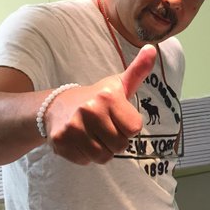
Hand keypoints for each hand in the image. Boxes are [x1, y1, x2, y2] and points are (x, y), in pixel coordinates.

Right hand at [45, 44, 156, 164]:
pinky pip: (86, 161)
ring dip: (103, 150)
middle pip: (120, 145)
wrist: (56, 106)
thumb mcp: (119, 84)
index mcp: (108, 97)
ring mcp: (73, 127)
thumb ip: (138, 70)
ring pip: (103, 156)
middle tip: (105, 128)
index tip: (119, 118)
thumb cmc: (96, 98)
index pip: (134, 128)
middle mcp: (90, 110)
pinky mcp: (61, 142)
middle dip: (116, 141)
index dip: (129, 127)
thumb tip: (152, 49)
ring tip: (94, 136)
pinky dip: (86, 156)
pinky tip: (81, 141)